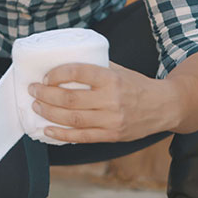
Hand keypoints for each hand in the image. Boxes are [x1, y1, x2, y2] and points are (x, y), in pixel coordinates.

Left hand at [27, 62, 176, 142]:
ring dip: (49, 113)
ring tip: (36, 106)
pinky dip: (62, 135)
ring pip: (73, 119)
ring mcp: (111, 120)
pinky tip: (47, 129)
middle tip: (33, 90)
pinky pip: (82, 137)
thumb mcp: (118, 69)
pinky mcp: (112, 135)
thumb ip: (94, 66)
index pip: (78, 73)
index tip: (45, 75)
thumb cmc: (136, 84)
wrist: (164, 106)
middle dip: (45, 95)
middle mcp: (111, 100)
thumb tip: (63, 60)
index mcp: (111, 78)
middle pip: (70, 99)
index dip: (57, 74)